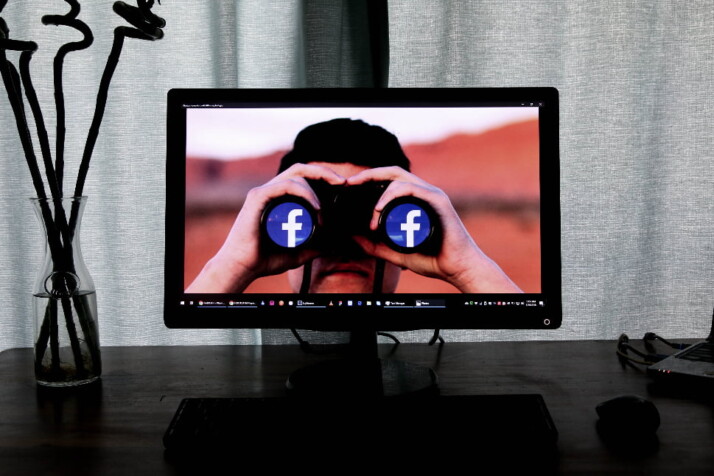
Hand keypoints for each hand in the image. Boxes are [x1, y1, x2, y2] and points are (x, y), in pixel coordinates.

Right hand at [186, 163, 345, 292]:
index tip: (342, 186)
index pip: (303, 177)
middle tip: (342, 183)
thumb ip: (313, 248)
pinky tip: (316, 206)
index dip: (323, 177)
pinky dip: (304, 192)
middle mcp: (271, 191)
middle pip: (300, 169)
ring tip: (323, 212)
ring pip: (295, 176)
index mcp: (279, 198)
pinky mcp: (257, 197)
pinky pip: (284, 185)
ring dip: (315, 191)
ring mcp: (263, 192)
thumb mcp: (297, 252)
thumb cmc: (264, 259)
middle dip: (324, 172)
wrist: (242, 267)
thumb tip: (333, 246)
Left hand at [347, 166, 522, 292]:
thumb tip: (354, 238)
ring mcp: (431, 195)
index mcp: (415, 200)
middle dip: (369, 174)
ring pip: (399, 179)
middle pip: (393, 172)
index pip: (390, 180)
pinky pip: (411, 189)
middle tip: (350, 182)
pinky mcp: (437, 201)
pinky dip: (391, 195)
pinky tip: (380, 209)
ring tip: (371, 216)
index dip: (370, 178)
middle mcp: (424, 193)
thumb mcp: (395, 253)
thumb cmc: (433, 259)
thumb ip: (375, 246)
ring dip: (379, 195)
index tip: (350, 186)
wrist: (457, 268)